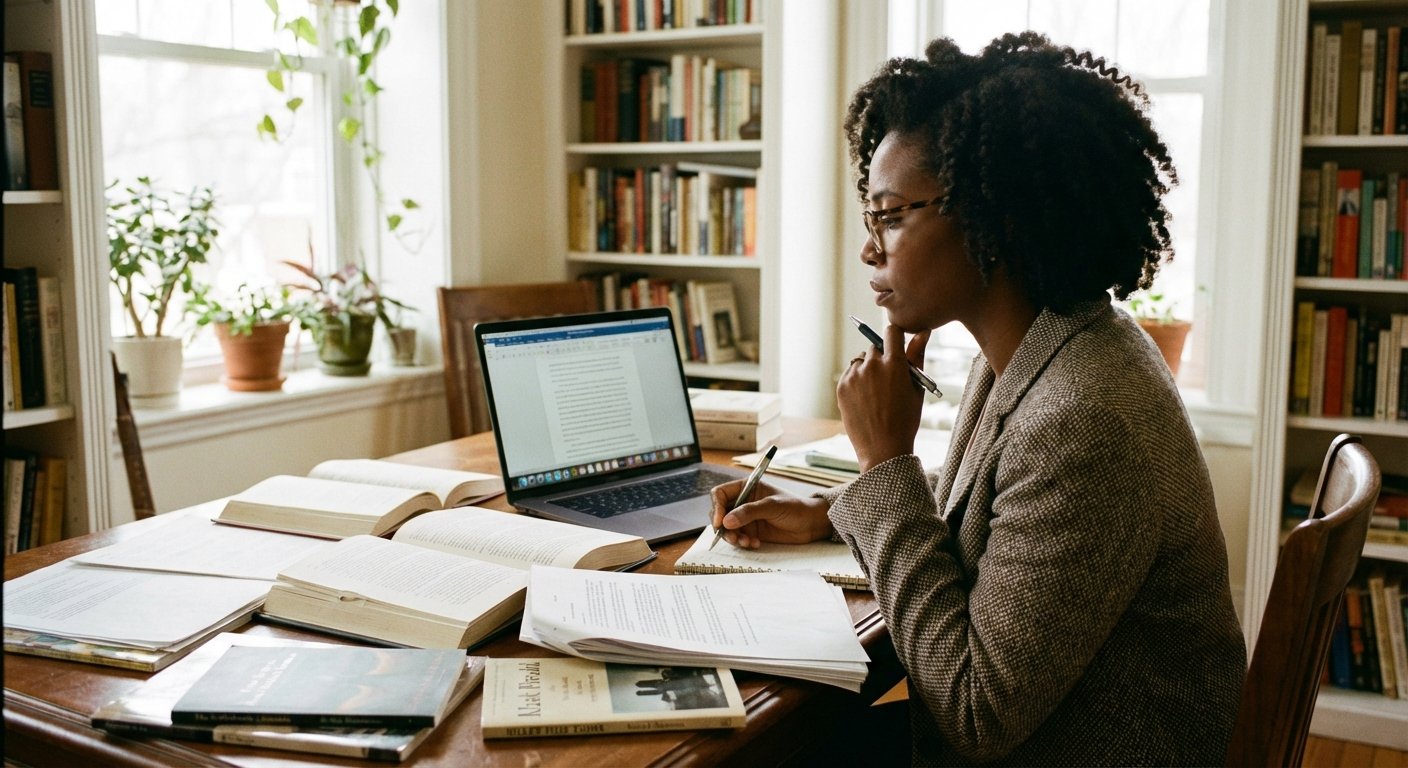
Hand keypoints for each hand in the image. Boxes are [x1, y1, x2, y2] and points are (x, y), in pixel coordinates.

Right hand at [709, 479, 832, 548]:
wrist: (811, 524)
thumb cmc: (795, 508)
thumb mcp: (772, 506)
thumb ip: (749, 512)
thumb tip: (726, 521)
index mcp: (746, 488)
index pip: (720, 494)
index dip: (716, 507)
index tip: (719, 522)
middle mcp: (743, 502)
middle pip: (719, 513)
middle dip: (723, 527)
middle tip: (733, 537)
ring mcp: (746, 518)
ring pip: (727, 528)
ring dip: (733, 537)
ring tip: (746, 542)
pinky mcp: (751, 531)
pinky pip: (738, 538)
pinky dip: (742, 543)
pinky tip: (755, 544)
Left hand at [837, 325, 929, 471]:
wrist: (883, 448)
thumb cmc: (906, 419)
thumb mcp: (916, 387)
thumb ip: (917, 356)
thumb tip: (923, 331)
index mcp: (894, 364)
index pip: (891, 332)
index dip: (895, 337)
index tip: (897, 346)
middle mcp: (872, 365)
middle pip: (875, 347)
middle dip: (882, 357)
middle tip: (888, 379)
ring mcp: (854, 376)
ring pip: (861, 360)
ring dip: (868, 368)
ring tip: (876, 392)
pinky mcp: (842, 386)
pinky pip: (850, 373)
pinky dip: (856, 380)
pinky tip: (866, 399)